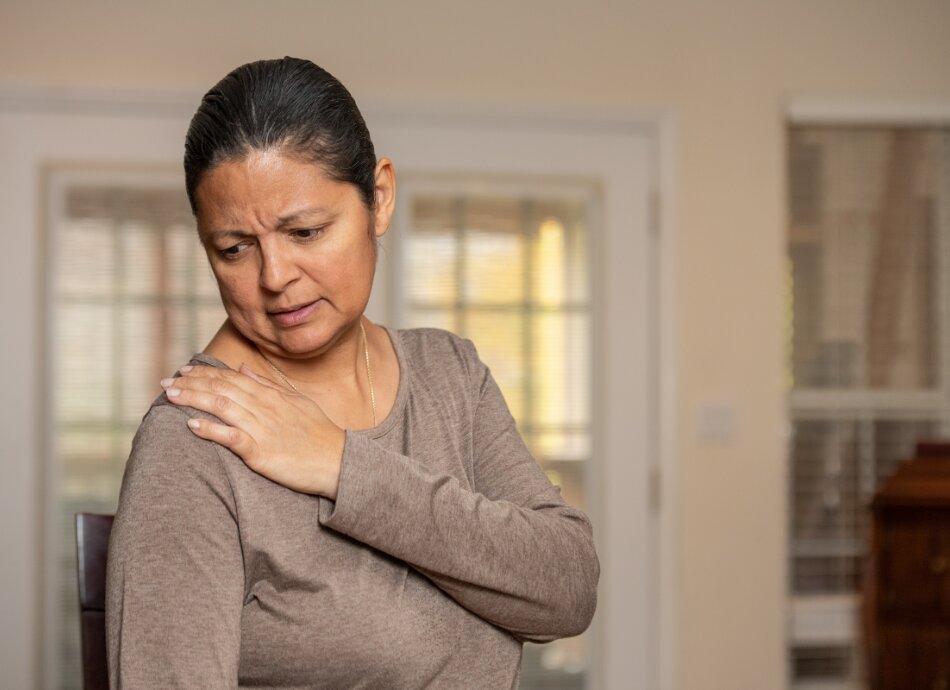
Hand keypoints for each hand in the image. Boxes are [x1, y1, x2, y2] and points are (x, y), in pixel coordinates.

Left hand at [160, 364, 345, 498]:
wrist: (337, 461)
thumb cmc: (319, 433)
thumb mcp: (296, 400)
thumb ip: (267, 384)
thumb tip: (243, 368)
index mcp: (271, 395)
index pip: (232, 377)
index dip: (205, 372)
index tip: (184, 370)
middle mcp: (264, 407)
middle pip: (221, 389)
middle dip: (192, 383)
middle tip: (167, 382)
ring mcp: (262, 429)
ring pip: (221, 407)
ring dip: (194, 400)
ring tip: (171, 396)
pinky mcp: (261, 452)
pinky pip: (231, 438)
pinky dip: (210, 430)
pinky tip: (192, 425)